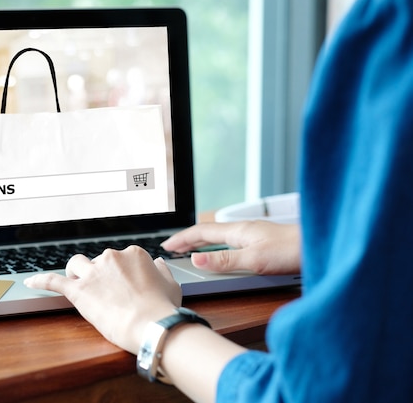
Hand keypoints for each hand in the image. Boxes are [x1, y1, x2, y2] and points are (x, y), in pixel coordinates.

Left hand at [24, 246, 181, 353]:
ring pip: (76, 265)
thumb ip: (161, 271)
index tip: (122, 287)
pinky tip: (30, 282)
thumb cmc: (162, 308)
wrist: (150, 325)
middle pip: (97, 261)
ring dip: (76, 273)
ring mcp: (93, 273)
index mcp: (132, 254)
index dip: (119, 274)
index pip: (119, 258)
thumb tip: (157, 263)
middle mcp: (111, 257)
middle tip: (106, 295)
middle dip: (99, 275)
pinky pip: (53, 281)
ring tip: (79, 286)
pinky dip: (40, 280)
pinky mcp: (78, 290)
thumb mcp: (171, 285)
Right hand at [162, 221, 300, 274]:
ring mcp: (255, 235)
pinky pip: (231, 241)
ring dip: (202, 242)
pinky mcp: (264, 242)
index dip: (183, 238)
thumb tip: (196, 259)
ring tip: (191, 249)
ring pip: (220, 236)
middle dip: (189, 238)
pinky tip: (222, 252)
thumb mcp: (254, 260)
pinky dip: (218, 246)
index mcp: (238, 231)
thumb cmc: (293, 251)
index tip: (167, 245)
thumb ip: (224, 260)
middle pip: (209, 232)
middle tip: (174, 247)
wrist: (321, 244)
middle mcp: (245, 230)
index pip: (202, 232)